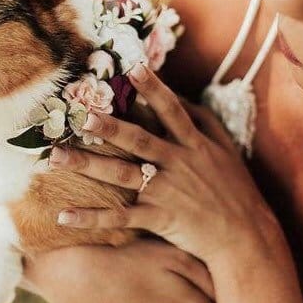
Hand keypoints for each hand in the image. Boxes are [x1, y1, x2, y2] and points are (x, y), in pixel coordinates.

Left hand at [50, 62, 284, 266]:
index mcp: (195, 145)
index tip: (133, 68)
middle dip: (111, 128)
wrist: (245, 235)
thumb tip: (178, 95)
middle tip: (83, 115)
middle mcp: (178, 164)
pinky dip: (92, 219)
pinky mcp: (160, 219)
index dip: (154, 89)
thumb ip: (201, 121)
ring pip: (122, 175)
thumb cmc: (233, 189)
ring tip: (56, 157)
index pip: (172, 111)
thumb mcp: (224, 149)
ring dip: (88, 165)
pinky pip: (120, 218)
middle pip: (139, 141)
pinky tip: (64, 215)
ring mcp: (167, 192)